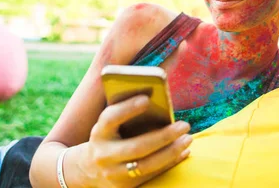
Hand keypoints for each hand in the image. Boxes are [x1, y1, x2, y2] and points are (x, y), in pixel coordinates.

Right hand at [71, 95, 191, 187]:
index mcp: (99, 133)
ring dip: (171, 152)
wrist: (90, 168)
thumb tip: (157, 100)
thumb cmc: (110, 136)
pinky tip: (184, 152)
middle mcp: (103, 155)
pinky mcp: (124, 186)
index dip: (127, 109)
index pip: (109, 118)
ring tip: (188, 139)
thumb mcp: (110, 125)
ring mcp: (113, 174)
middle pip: (136, 147)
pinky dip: (170, 163)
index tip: (147, 99)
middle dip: (163, 136)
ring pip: (146, 165)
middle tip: (184, 125)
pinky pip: (152, 176)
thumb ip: (126, 113)